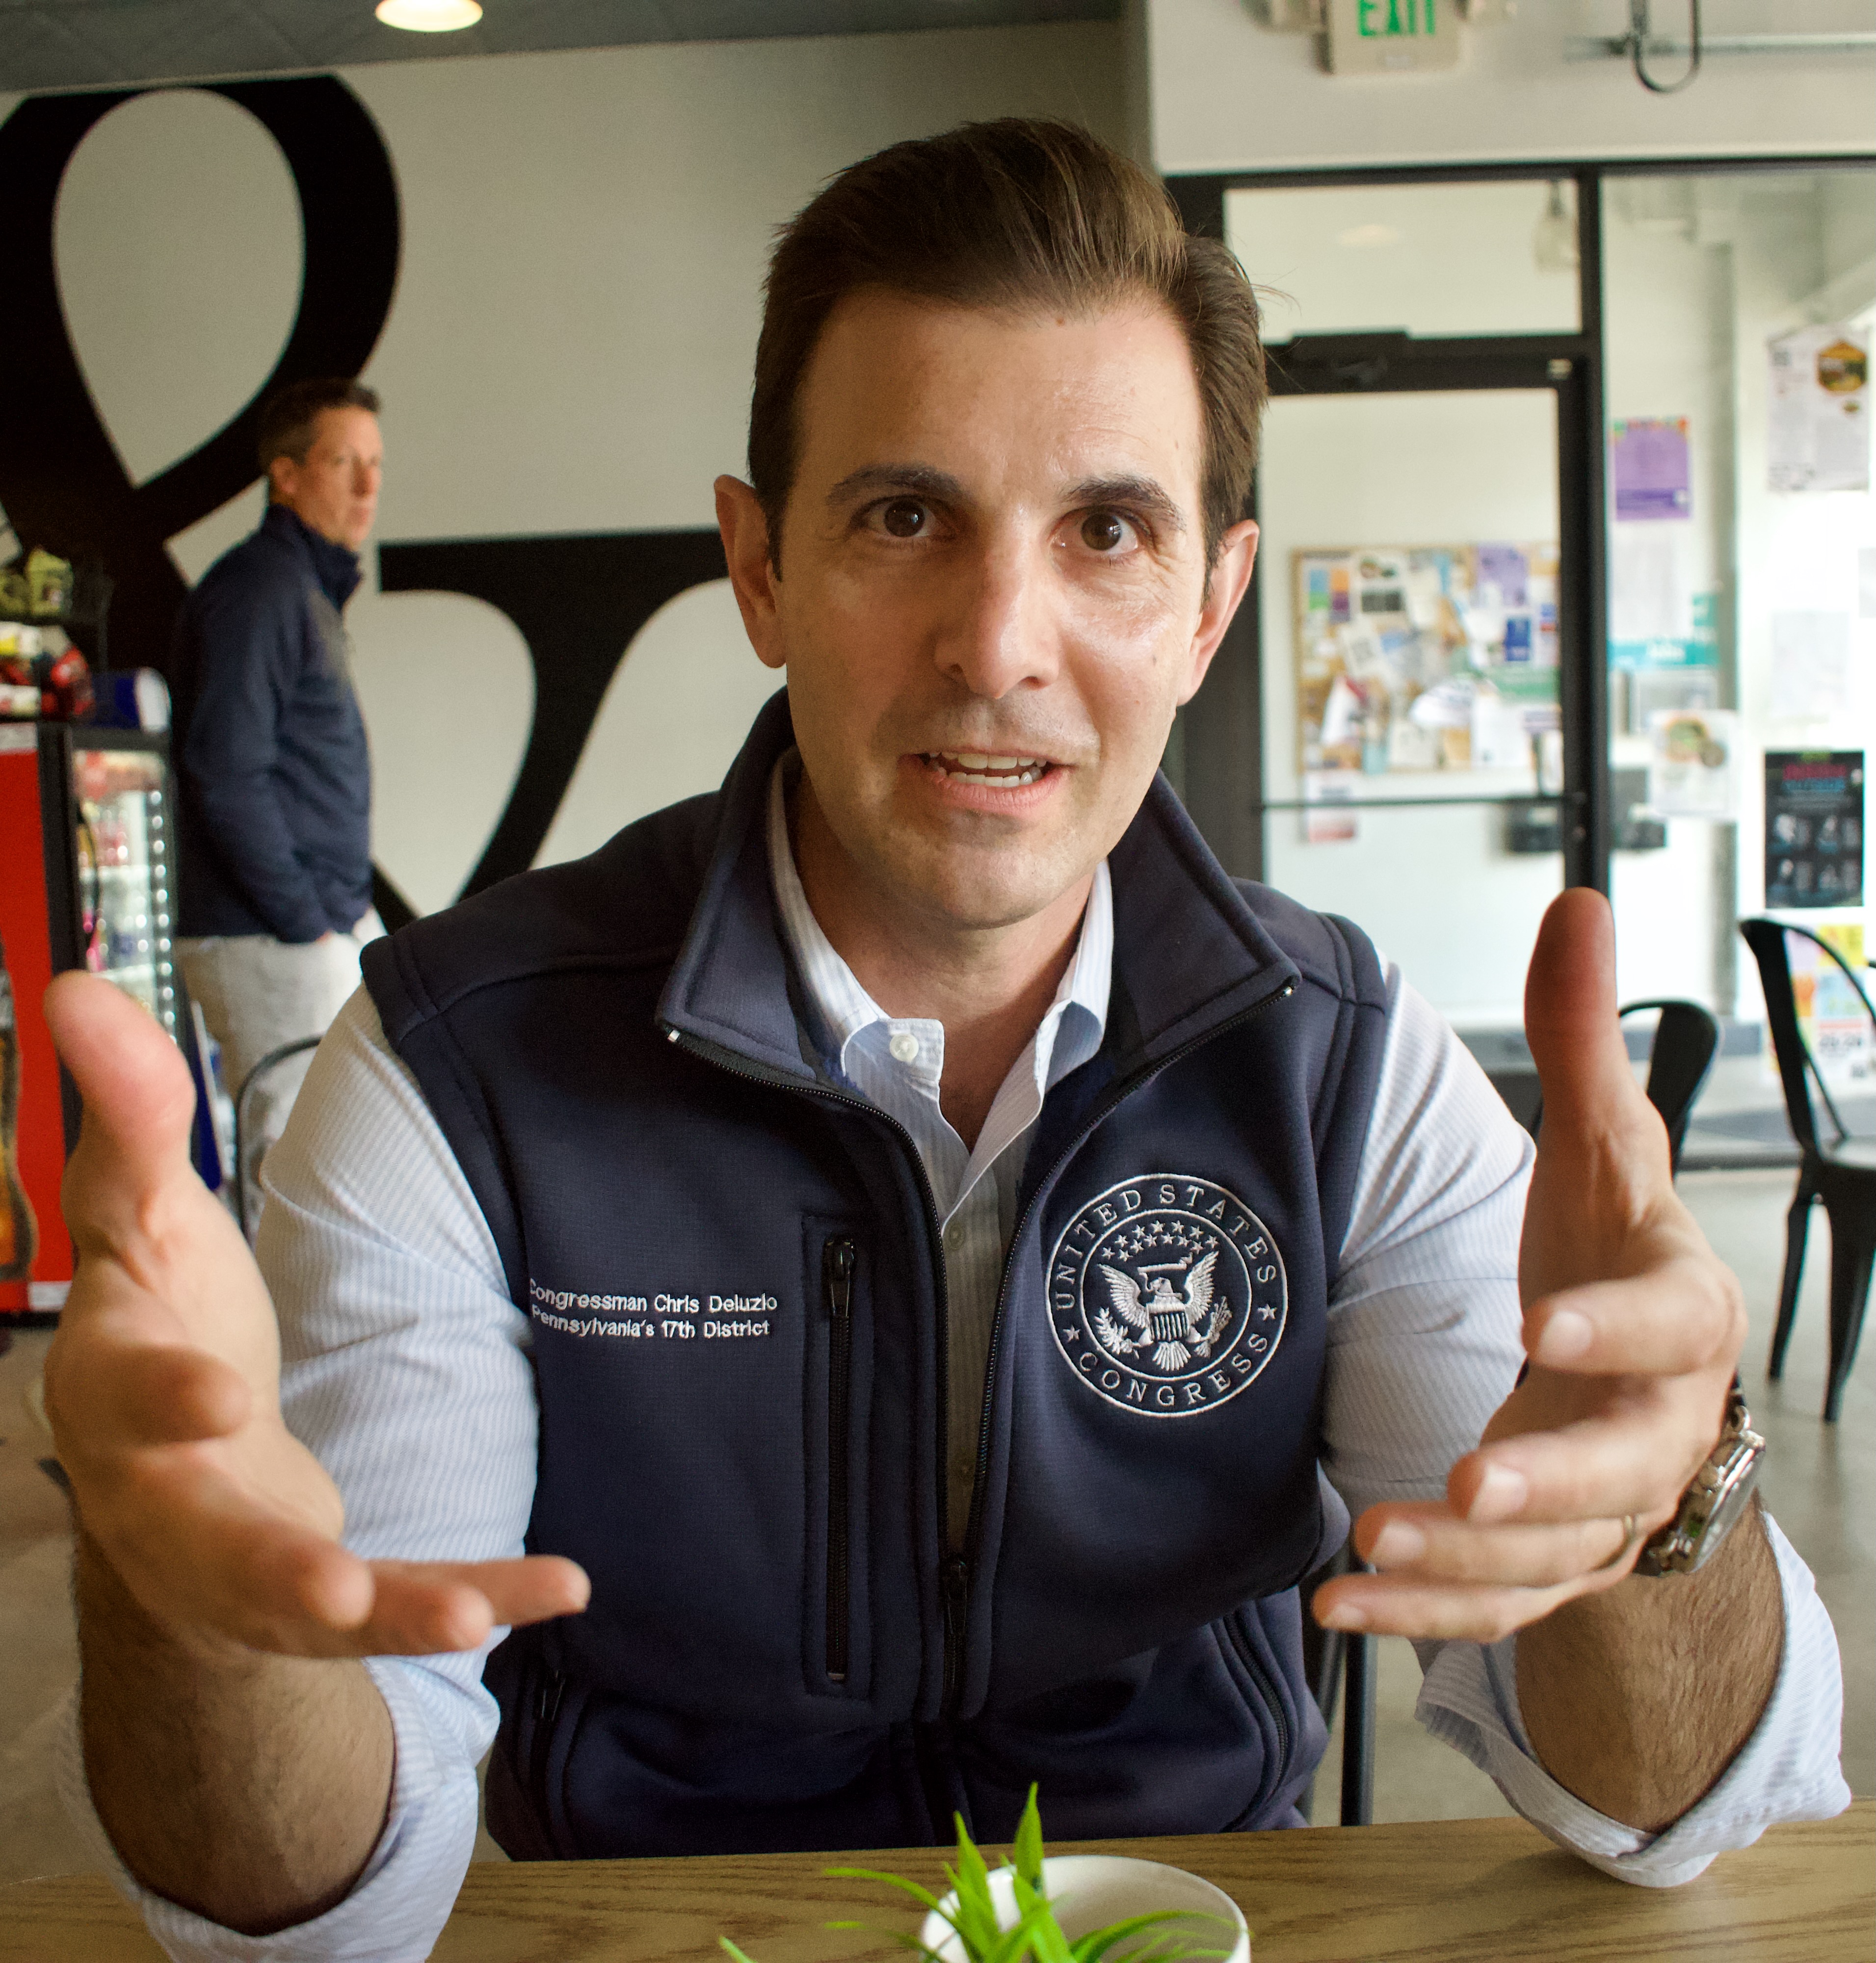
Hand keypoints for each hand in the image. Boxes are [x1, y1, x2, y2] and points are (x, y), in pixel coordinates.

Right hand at [42, 973, 587, 1659]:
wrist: (168, 1442)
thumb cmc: (153, 1313)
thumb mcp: (136, 1207)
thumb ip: (128, 1106)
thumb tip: (75, 980)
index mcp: (117, 1387)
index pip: (128, 1392)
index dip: (160, 1396)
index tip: (213, 1394)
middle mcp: (169, 1492)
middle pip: (204, 1536)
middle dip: (265, 1562)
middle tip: (331, 1583)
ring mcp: (242, 1556)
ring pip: (301, 1603)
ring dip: (385, 1611)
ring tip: (467, 1616)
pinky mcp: (318, 1590)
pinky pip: (400, 1604)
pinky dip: (477, 1595)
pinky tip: (561, 1584)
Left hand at [1315, 889, 1744, 1641]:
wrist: (1636, 1370)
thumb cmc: (1617, 1250)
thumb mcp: (1606, 1146)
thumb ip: (1581, 1035)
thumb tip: (1580, 900)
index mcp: (1677, 1314)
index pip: (1671, 1322)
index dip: (1616, 1324)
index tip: (1545, 1321)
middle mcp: (1653, 1422)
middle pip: (1619, 1466)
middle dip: (1546, 1483)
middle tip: (1466, 1484)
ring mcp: (1607, 1506)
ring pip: (1550, 1557)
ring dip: (1461, 1568)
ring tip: (1367, 1551)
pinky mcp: (1553, 1562)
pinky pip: (1497, 1607)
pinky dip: (1420, 1616)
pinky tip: (1339, 1608)